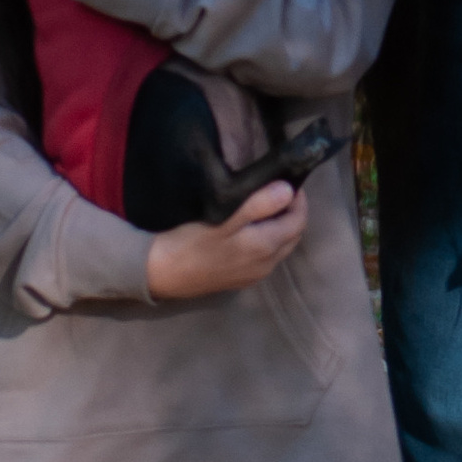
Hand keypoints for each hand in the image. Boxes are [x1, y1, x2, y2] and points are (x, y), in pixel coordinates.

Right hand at [146, 181, 306, 299]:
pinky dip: (268, 241)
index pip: (298, 221)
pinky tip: (250, 231)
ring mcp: (255, 274)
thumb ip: (258, 205)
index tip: (287, 182)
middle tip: (277, 191)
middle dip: (291, 212)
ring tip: (264, 207)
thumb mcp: (223, 218)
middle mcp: (266, 264)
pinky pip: (267, 258)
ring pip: (281, 247)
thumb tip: (288, 189)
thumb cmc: (190, 242)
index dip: (298, 200)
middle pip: (292, 235)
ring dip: (280, 227)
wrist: (162, 273)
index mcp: (265, 246)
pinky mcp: (242, 280)